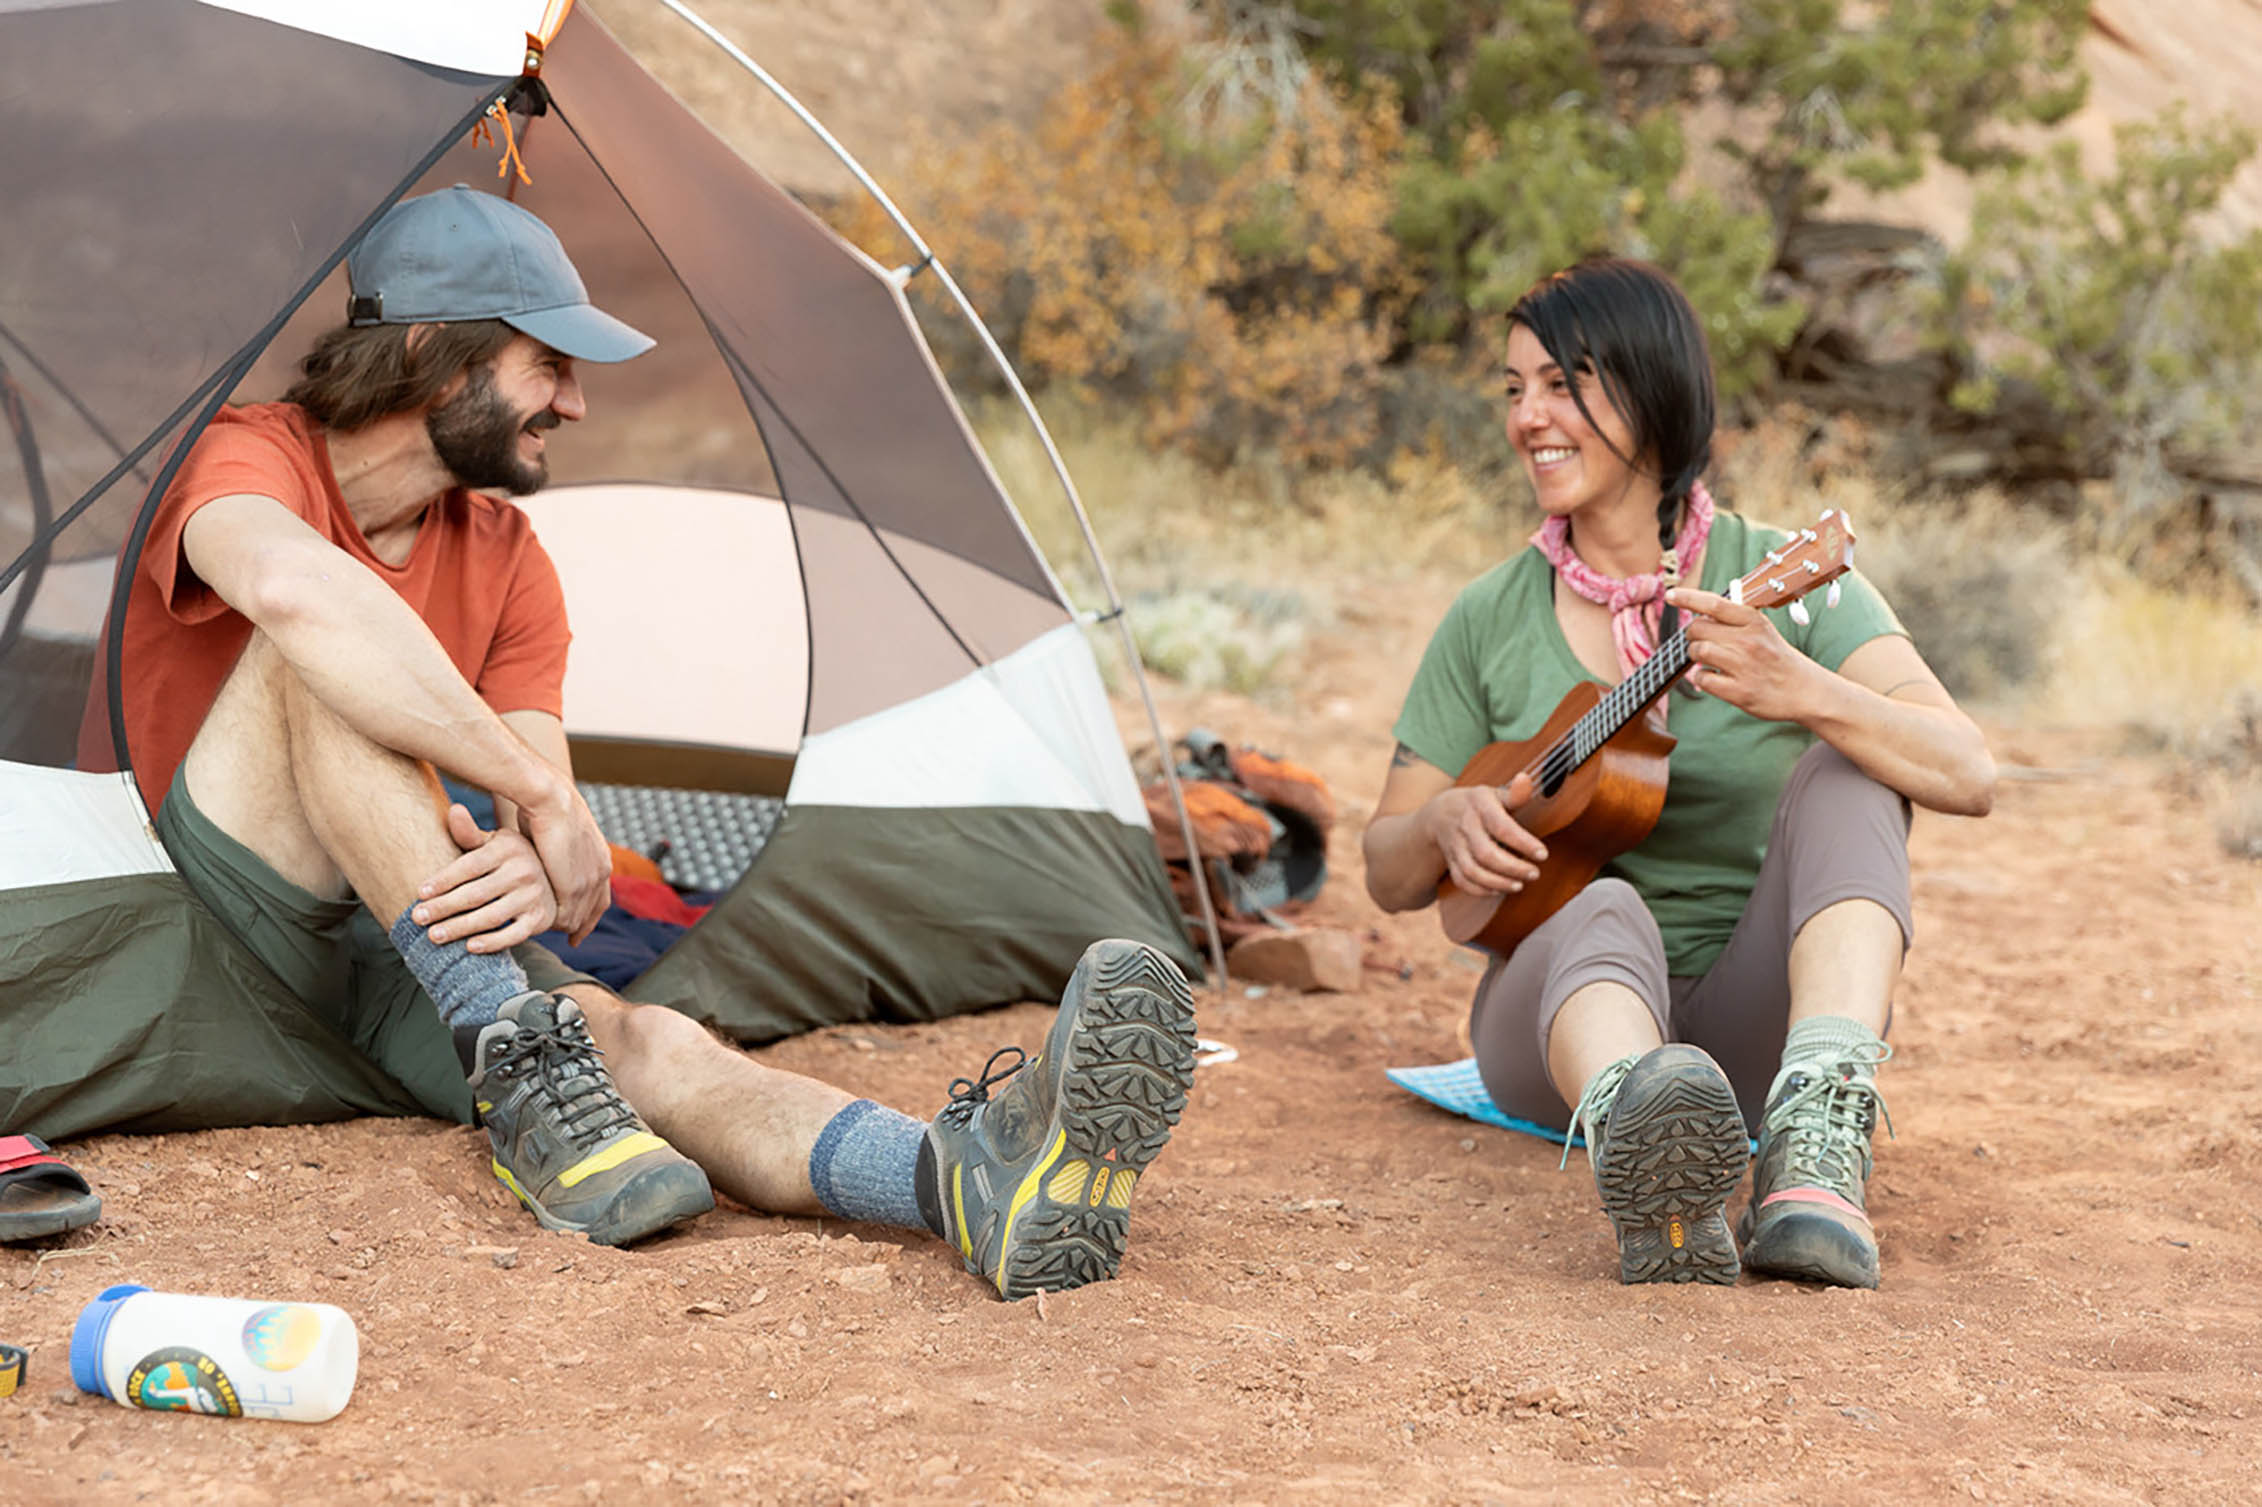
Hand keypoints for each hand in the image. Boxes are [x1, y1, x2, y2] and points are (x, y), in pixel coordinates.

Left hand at [412, 804, 561, 952]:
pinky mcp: (540, 919)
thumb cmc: (508, 861)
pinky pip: (514, 935)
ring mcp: (534, 896)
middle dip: (443, 907)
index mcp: (508, 848)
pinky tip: (469, 947)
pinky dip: (492, 943)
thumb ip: (469, 834)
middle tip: (417, 918)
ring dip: (460, 928)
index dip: (443, 880)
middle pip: (476, 894)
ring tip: (434, 936)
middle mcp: (524, 871)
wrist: (552, 880)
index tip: (419, 893)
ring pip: (491, 917)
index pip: (469, 866)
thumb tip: (454, 810)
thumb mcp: (493, 843)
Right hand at [513, 776, 612, 945]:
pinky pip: (566, 915)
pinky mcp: (574, 887)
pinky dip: (553, 923)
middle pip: (594, 909)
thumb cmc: (547, 808)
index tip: (581, 925)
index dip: (590, 911)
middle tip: (571, 939)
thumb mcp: (559, 834)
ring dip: (563, 925)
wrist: (551, 799)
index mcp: (602, 858)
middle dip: (581, 925)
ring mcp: (590, 881)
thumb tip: (547, 858)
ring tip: (547, 931)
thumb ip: (558, 853)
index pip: (601, 895)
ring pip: (579, 916)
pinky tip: (541, 926)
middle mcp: (602, 872)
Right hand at [1422, 772, 1547, 894]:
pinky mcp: (1451, 862)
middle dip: (1512, 868)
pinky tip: (1499, 889)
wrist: (1438, 813)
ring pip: (1472, 871)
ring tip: (1519, 885)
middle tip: (1534, 873)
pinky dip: (1480, 889)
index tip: (1543, 854)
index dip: (1523, 843)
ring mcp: (1455, 846)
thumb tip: (1526, 780)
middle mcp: (1465, 826)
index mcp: (1479, 806)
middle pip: (1485, 853)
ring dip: (1497, 882)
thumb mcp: (1494, 793)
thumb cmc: (1476, 804)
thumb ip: (1514, 793)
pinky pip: (1462, 880)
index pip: (1501, 827)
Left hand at [1668, 586, 1826, 723]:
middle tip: (1703, 641)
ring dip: (1695, 655)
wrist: (1805, 690)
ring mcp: (1743, 667)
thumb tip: (1700, 612)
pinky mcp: (1739, 691)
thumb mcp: (1763, 630)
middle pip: (1698, 628)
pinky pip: (1702, 679)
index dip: (1688, 597)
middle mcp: (1749, 641)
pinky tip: (1714, 677)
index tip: (1671, 595)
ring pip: (1698, 652)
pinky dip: (1702, 678)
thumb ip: (1735, 620)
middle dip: (1693, 635)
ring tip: (1709, 659)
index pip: (1715, 604)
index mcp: (1755, 622)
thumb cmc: (1777, 658)